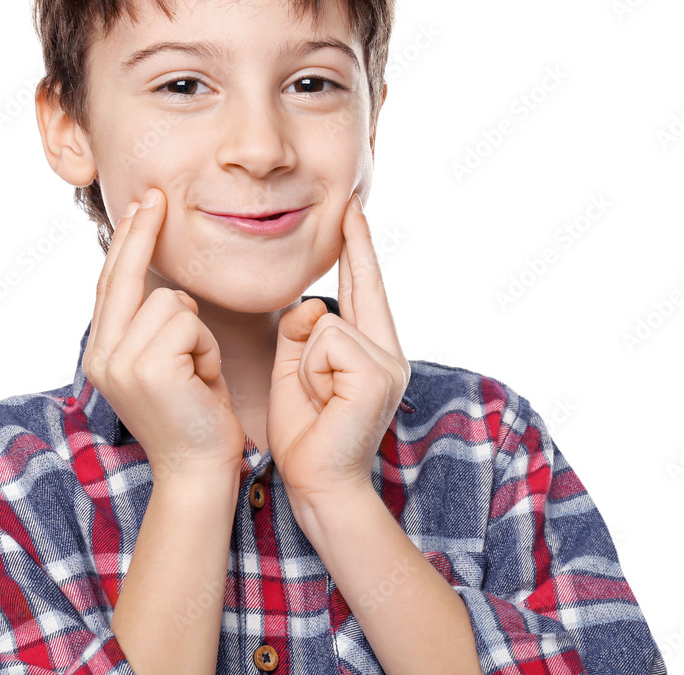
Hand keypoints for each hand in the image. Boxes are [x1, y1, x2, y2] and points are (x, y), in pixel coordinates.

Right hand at [79, 187, 245, 480]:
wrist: (199, 469)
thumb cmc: (196, 414)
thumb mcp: (170, 363)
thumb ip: (155, 325)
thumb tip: (166, 285)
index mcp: (104, 352)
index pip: (113, 284)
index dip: (127, 243)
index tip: (141, 207)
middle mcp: (102, 354)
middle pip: (125, 276)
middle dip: (143, 233)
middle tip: (155, 196)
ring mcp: (119, 361)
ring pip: (172, 300)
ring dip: (199, 333)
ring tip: (199, 372)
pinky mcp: (146, 366)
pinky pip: (187, 321)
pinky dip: (207, 347)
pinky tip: (203, 380)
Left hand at [266, 193, 410, 507]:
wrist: (318, 483)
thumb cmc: (305, 430)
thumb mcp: (295, 372)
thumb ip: (302, 335)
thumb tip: (310, 307)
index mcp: (370, 351)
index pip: (363, 288)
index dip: (358, 249)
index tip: (353, 212)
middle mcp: (388, 352)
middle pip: (363, 285)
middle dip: (356, 244)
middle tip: (350, 200)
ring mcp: (387, 362)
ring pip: (324, 321)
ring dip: (304, 361)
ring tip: (315, 398)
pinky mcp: (377, 374)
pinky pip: (325, 339)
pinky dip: (309, 369)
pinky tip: (321, 399)